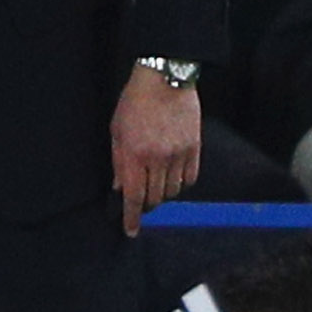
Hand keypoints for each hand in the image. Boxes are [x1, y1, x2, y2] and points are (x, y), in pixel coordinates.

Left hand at [109, 66, 200, 235]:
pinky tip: (173, 178)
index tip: (131, 231)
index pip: (133, 197)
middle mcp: (157, 159)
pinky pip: (190, 178)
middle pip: (154, 198)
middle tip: (141, 200)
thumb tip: (120, 187)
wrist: (164, 80)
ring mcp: (178, 154)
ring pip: (173, 191)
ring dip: (163, 194)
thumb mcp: (116, 131)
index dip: (131, 218)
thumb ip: (118, 162)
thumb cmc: (135, 103)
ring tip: (156, 185)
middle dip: (146, 205)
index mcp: (134, 155)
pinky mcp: (194, 148)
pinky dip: (181, 184)